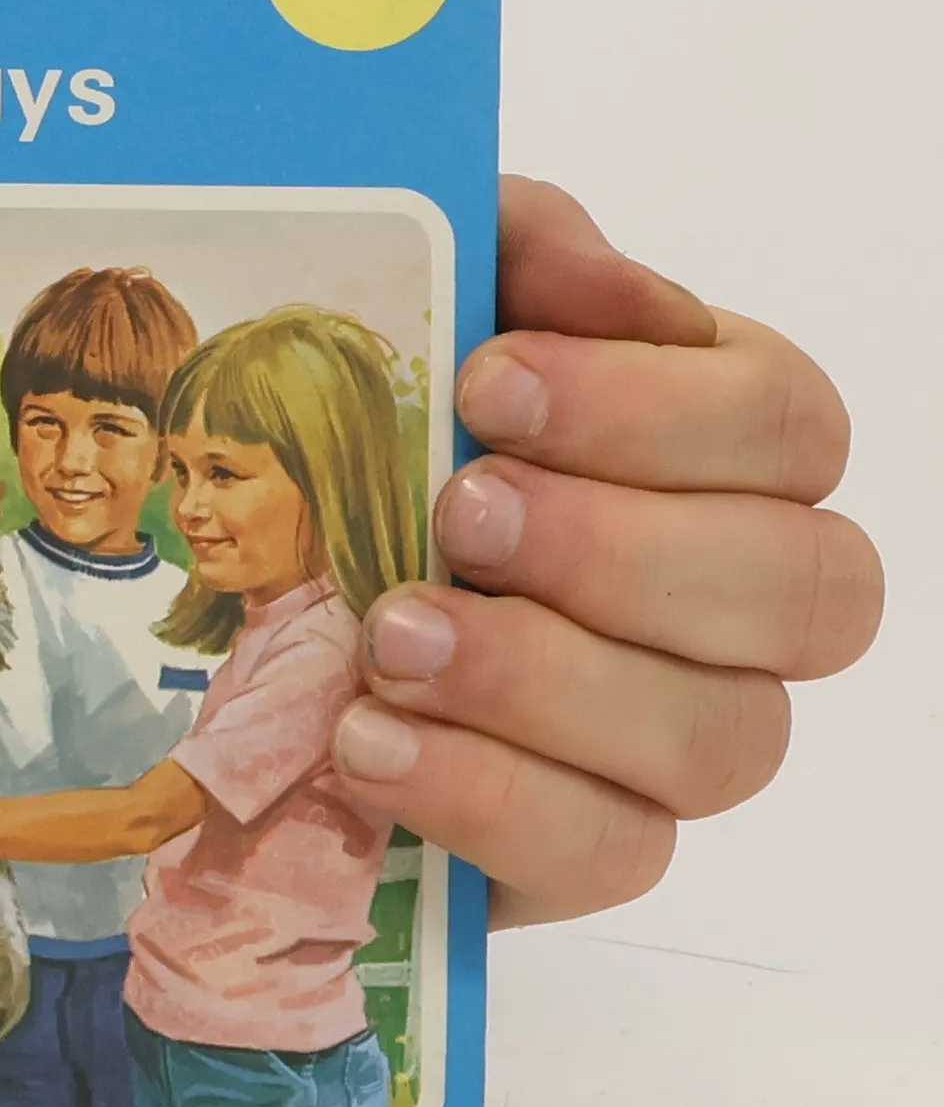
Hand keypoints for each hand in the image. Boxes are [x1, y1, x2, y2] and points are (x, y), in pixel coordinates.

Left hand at [328, 177, 883, 928]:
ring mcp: (684, 737)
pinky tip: (368, 740)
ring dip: (544, 681)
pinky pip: (609, 852)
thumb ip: (514, 254)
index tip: (489, 385)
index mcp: (724, 449)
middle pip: (806, 591)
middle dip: (620, 549)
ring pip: (721, 738)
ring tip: (391, 638)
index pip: (787, 426)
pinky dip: (486, 796)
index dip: (654, 409)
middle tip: (457, 515)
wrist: (300, 620)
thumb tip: (585, 277)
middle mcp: (744, 599)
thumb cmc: (394, 451)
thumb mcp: (429, 319)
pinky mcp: (595, 843)